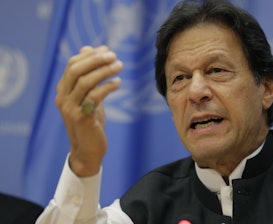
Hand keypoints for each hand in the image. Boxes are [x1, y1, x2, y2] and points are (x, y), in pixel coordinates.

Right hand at [55, 46, 122, 176]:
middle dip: (96, 60)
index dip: (89, 55)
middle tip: (114, 55)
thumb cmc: (90, 123)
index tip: (107, 50)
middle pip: (76, 70)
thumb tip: (88, 49)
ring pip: (85, 82)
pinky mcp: (81, 118)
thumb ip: (89, 77)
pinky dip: (107, 87)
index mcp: (63, 91)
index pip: (72, 65)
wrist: (87, 151)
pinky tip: (118, 83)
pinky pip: (94, 97)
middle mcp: (63, 98)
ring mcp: (70, 108)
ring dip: (104, 71)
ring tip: (120, 66)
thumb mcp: (89, 97)